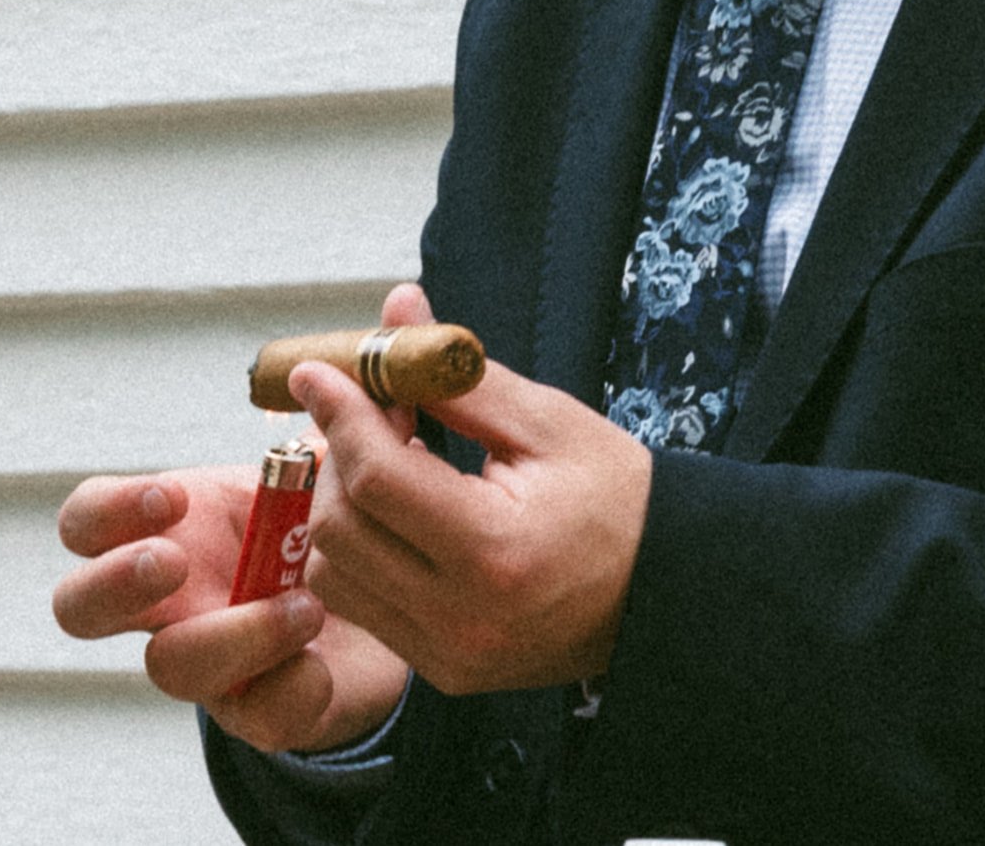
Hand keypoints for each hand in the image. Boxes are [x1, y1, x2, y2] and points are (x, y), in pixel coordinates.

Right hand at [53, 462, 405, 752]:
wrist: (389, 607)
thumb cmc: (333, 523)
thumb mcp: (332, 470)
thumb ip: (345, 427)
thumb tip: (377, 392)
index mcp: (172, 529)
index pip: (85, 521)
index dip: (106, 511)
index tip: (170, 499)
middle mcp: (171, 598)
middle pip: (78, 607)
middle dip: (115, 583)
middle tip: (175, 560)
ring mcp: (208, 661)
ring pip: (170, 668)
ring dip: (233, 634)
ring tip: (305, 605)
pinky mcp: (260, 710)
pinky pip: (257, 716)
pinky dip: (290, 688)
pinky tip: (324, 663)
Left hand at [295, 284, 653, 695]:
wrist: (665, 590)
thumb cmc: (617, 498)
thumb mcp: (546, 421)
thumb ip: (456, 373)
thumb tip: (395, 314)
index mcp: (497, 550)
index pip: (377, 477)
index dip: (340, 414)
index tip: (319, 371)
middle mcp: (463, 617)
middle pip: (341, 527)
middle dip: (339, 456)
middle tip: (372, 412)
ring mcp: (449, 653)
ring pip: (334, 571)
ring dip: (342, 505)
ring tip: (389, 462)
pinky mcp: (443, 669)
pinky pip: (362, 604)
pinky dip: (361, 551)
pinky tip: (400, 513)